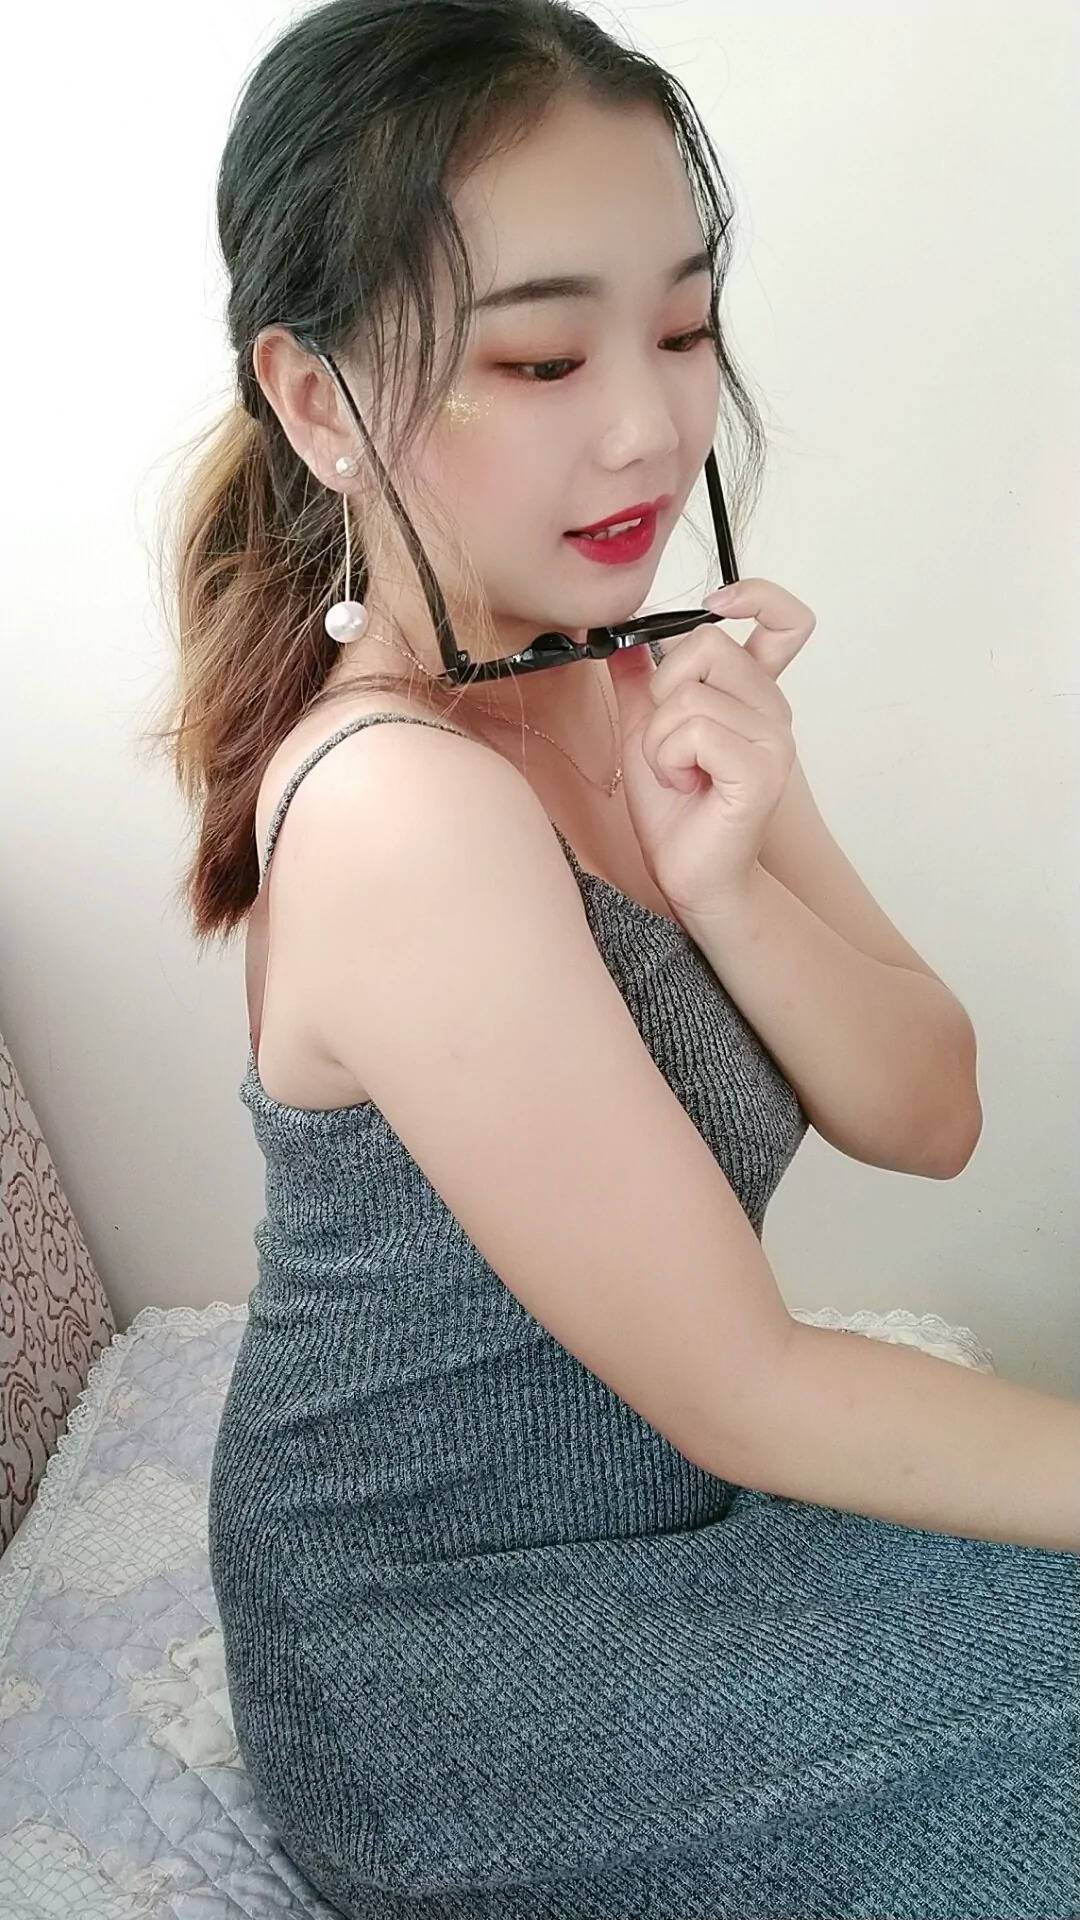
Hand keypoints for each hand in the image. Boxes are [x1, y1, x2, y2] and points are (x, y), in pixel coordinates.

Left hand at [607, 578, 815, 923]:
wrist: (688, 873)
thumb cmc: (673, 808)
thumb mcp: (645, 729)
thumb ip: (639, 679)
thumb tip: (619, 633)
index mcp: (753, 694)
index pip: (787, 620)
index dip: (757, 596)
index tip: (716, 605)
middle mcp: (773, 709)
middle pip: (707, 645)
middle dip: (664, 691)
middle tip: (669, 741)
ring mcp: (775, 740)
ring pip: (690, 696)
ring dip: (659, 740)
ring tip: (676, 774)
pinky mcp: (762, 772)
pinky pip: (695, 732)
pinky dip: (670, 760)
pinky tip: (684, 786)